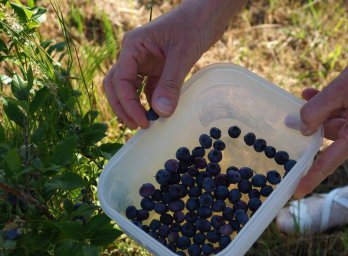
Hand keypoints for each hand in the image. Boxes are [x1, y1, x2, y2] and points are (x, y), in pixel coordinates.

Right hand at [103, 1, 245, 128]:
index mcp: (133, 46)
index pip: (120, 80)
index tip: (143, 121)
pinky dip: (149, 102)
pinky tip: (158, 113)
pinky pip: (147, 89)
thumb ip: (170, 84)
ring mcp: (144, 62)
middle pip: (116, 85)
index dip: (128, 104)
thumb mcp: (182, 55)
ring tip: (146, 124)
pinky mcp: (156, 69)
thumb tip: (161, 112)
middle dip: (123, 107)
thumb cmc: (194, 25)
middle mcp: (134, 55)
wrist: (208, 15)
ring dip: (134, 106)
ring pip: (129, 89)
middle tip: (138, 126)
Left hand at [294, 47, 347, 197]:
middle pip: (327, 135)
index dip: (311, 177)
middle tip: (292, 113)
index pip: (328, 162)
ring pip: (333, 121)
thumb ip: (318, 109)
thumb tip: (303, 129)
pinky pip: (343, 112)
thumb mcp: (343, 89)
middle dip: (311, 122)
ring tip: (306, 93)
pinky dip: (329, 103)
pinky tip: (314, 92)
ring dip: (318, 109)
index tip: (297, 193)